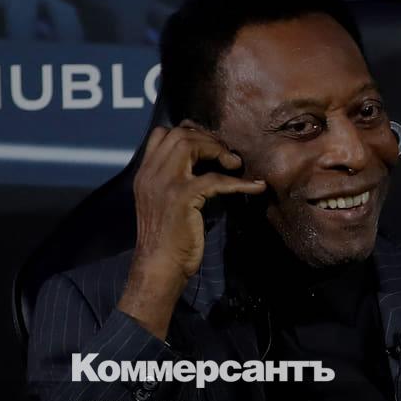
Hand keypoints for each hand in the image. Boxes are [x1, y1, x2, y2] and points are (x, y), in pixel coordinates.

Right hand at [117, 122, 265, 338]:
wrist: (158, 268)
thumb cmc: (165, 241)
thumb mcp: (161, 204)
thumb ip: (172, 182)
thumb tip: (199, 167)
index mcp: (144, 174)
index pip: (160, 134)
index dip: (188, 132)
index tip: (209, 145)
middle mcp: (150, 174)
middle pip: (179, 134)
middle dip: (207, 139)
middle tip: (226, 154)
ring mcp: (164, 183)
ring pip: (192, 145)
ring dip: (218, 151)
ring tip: (235, 164)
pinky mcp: (181, 197)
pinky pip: (215, 179)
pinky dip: (240, 182)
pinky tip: (256, 186)